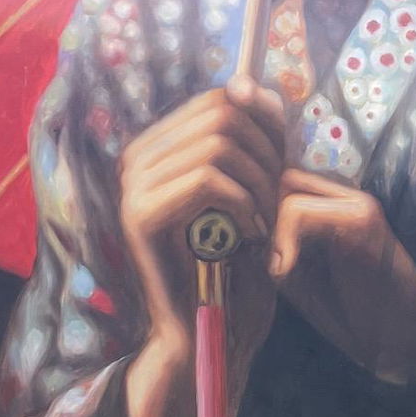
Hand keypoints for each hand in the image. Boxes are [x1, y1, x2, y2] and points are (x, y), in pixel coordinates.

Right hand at [118, 76, 284, 416]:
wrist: (213, 334)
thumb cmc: (237, 264)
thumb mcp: (252, 189)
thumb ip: (251, 137)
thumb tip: (252, 82)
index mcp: (160, 146)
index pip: (223, 98)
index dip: (266, 124)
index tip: (283, 168)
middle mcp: (137, 158)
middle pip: (223, 114)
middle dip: (266, 153)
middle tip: (276, 201)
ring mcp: (132, 184)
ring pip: (219, 144)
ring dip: (258, 183)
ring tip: (265, 222)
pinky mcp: (139, 215)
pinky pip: (207, 179)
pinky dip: (242, 205)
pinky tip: (250, 235)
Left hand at [270, 171, 415, 383]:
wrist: (408, 333)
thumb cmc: (355, 311)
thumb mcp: (303, 274)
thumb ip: (278, 244)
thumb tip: (241, 224)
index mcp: (339, 205)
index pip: (286, 185)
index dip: (264, 213)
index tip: (259, 252)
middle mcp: (349, 194)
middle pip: (282, 180)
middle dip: (264, 216)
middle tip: (263, 257)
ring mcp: (357, 202)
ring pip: (285, 192)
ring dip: (271, 231)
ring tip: (280, 268)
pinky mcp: (360, 217)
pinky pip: (296, 211)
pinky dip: (282, 241)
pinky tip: (287, 271)